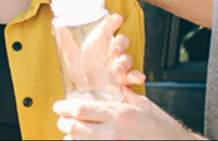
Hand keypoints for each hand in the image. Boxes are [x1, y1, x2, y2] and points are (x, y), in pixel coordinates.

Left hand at [54, 15, 145, 94]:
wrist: (84, 91)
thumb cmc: (80, 69)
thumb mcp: (71, 55)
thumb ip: (66, 41)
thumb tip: (57, 26)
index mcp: (100, 41)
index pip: (109, 26)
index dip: (114, 21)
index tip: (117, 19)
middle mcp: (111, 51)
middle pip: (122, 41)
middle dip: (120, 43)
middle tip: (114, 50)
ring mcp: (119, 65)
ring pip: (128, 58)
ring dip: (125, 61)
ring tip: (118, 68)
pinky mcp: (123, 79)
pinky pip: (134, 75)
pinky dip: (137, 76)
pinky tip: (136, 78)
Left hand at [54, 88, 196, 139]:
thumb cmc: (160, 126)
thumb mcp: (141, 104)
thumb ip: (123, 94)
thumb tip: (110, 83)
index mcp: (119, 113)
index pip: (82, 109)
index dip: (65, 107)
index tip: (58, 106)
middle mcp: (113, 131)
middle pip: (76, 127)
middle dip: (63, 123)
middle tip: (60, 120)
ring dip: (70, 137)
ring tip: (68, 133)